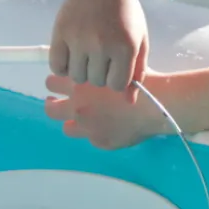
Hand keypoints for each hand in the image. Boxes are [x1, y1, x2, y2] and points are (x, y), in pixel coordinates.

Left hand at [45, 74, 167, 149]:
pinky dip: (95, 132)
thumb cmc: (142, 81)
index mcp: (81, 86)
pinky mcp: (100, 141)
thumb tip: (89, 68)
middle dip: (52, 104)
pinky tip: (107, 125)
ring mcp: (88, 128)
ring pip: (67, 127)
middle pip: (51, 109)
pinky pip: (90, 138)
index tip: (59, 82)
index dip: (55, 82)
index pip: (52, 83)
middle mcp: (79, 107)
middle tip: (56, 102)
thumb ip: (98, 69)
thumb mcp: (117, 66)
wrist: (157, 105)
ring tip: (82, 117)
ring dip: (72, 121)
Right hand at [50, 0, 148, 91]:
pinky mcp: (60, 34)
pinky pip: (57, 66)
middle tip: (100, 57)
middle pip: (96, 82)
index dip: (115, 79)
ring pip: (76, 77)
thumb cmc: (124, 13)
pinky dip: (63, 66)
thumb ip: (137, 71)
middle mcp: (101, 46)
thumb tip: (129, 102)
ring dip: (81, 71)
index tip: (114, 67)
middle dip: (99, 74)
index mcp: (124, 48)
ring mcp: (79, 40)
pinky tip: (72, 54)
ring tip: (86, 54)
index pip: (116, 85)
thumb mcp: (140, 40)